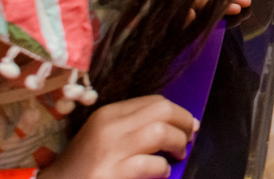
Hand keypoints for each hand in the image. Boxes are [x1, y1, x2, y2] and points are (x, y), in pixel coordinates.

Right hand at [39, 96, 196, 178]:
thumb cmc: (83, 167)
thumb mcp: (103, 137)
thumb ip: (132, 127)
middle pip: (162, 110)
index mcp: (107, 114)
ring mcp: (110, 151)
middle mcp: (109, 127)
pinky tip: (162, 173)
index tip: (187, 123)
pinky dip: (163, 168)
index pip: (154, 101)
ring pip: (160, 132)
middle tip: (189, 137)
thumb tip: (174, 125)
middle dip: (184, 122)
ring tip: (178, 154)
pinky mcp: (112, 174)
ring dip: (178, 143)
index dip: (177, 111)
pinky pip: (151, 164)